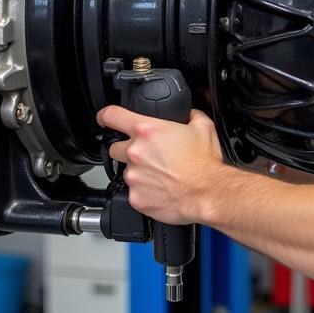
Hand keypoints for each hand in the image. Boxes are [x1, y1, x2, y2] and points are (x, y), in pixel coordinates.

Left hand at [95, 105, 223, 224]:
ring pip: (127, 172)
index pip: (112, 116)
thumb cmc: (205, 164)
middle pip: (115, 147)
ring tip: (161, 176)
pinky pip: (134, 192)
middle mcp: (136, 152)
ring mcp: (134, 176)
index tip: (104, 118)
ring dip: (139, 172)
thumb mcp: (203, 127)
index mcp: (148, 131)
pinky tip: (161, 190)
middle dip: (127, 150)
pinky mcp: (136, 197)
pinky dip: (144, 191)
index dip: (105, 115)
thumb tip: (188, 114)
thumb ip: (190, 115)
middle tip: (147, 156)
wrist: (209, 192)